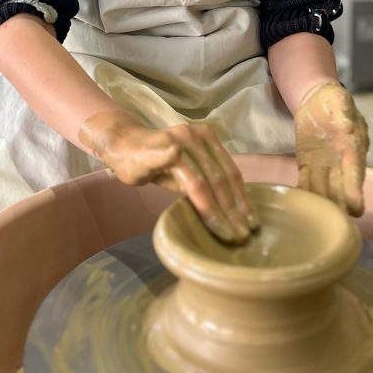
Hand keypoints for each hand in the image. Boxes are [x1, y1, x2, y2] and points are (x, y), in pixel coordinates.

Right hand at [80, 110, 257, 242]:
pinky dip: (204, 204)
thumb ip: (204, 180)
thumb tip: (229, 209)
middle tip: (244, 236)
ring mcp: (183, 141)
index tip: (251, 222)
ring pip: (209, 182)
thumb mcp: (183, 169)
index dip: (242, 198)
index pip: (230, 171)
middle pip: (223, 178)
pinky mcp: (168, 151)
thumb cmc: (153, 160)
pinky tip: (212, 223)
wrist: (120, 145)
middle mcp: (198, 136)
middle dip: (235, 210)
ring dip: (221, 212)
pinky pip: (190, 181)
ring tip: (229, 234)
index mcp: (207, 138)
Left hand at [294, 81, 368, 216]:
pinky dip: (304, 192)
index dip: (355, 190)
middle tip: (337, 224)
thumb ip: (343, 113)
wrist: (316, 99)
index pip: (355, 171)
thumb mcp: (339, 101)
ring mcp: (323, 165)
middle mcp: (339, 161)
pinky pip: (306, 181)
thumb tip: (347, 127)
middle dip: (339, 205)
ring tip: (317, 222)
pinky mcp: (307, 163)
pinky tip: (300, 206)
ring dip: (321, 203)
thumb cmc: (333, 100)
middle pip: (340, 187)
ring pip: (323, 188)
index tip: (357, 208)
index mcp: (352, 147)